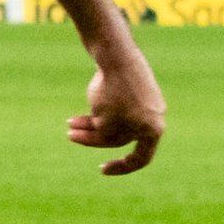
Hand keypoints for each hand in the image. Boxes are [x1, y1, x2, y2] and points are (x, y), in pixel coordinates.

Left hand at [69, 43, 165, 175]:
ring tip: (69, 122)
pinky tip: (86, 104)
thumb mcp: (104, 124)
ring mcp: (146, 100)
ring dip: (92, 122)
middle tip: (70, 134)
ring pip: (117, 119)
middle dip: (94, 136)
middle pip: (121, 136)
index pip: (140, 158)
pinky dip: (101, 107)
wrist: (115, 54)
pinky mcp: (135, 85)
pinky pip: (117, 104)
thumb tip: (102, 131)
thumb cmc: (112, 94)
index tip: (101, 169)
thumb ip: (104, 136)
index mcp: (154, 129)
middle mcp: (154, 115)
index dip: (121, 167)